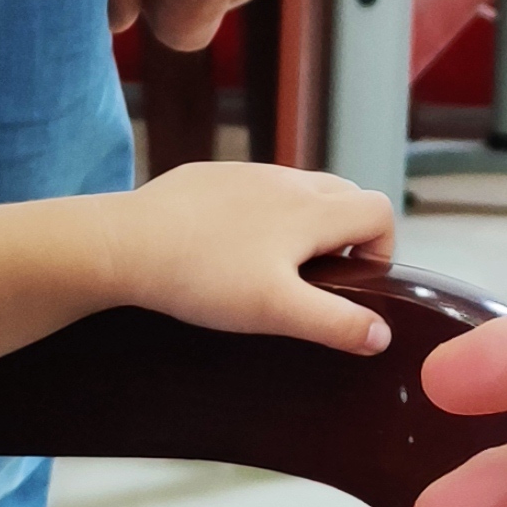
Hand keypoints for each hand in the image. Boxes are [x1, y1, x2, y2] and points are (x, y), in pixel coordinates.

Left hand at [107, 162, 400, 350]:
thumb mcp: (276, 310)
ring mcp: (247, 173)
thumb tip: (380, 333)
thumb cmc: (202, 276)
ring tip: (269, 268)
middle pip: (345, 195)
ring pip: (300, 191)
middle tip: (315, 281)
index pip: (379, 211)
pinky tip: (225, 250)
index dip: (380, 249)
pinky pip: (256, 190)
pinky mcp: (213, 176)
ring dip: (303, 225)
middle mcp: (287, 180)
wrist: (125, 243)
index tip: (352, 285)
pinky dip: (260, 216)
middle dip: (346, 236)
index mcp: (312, 209)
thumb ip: (336, 323)